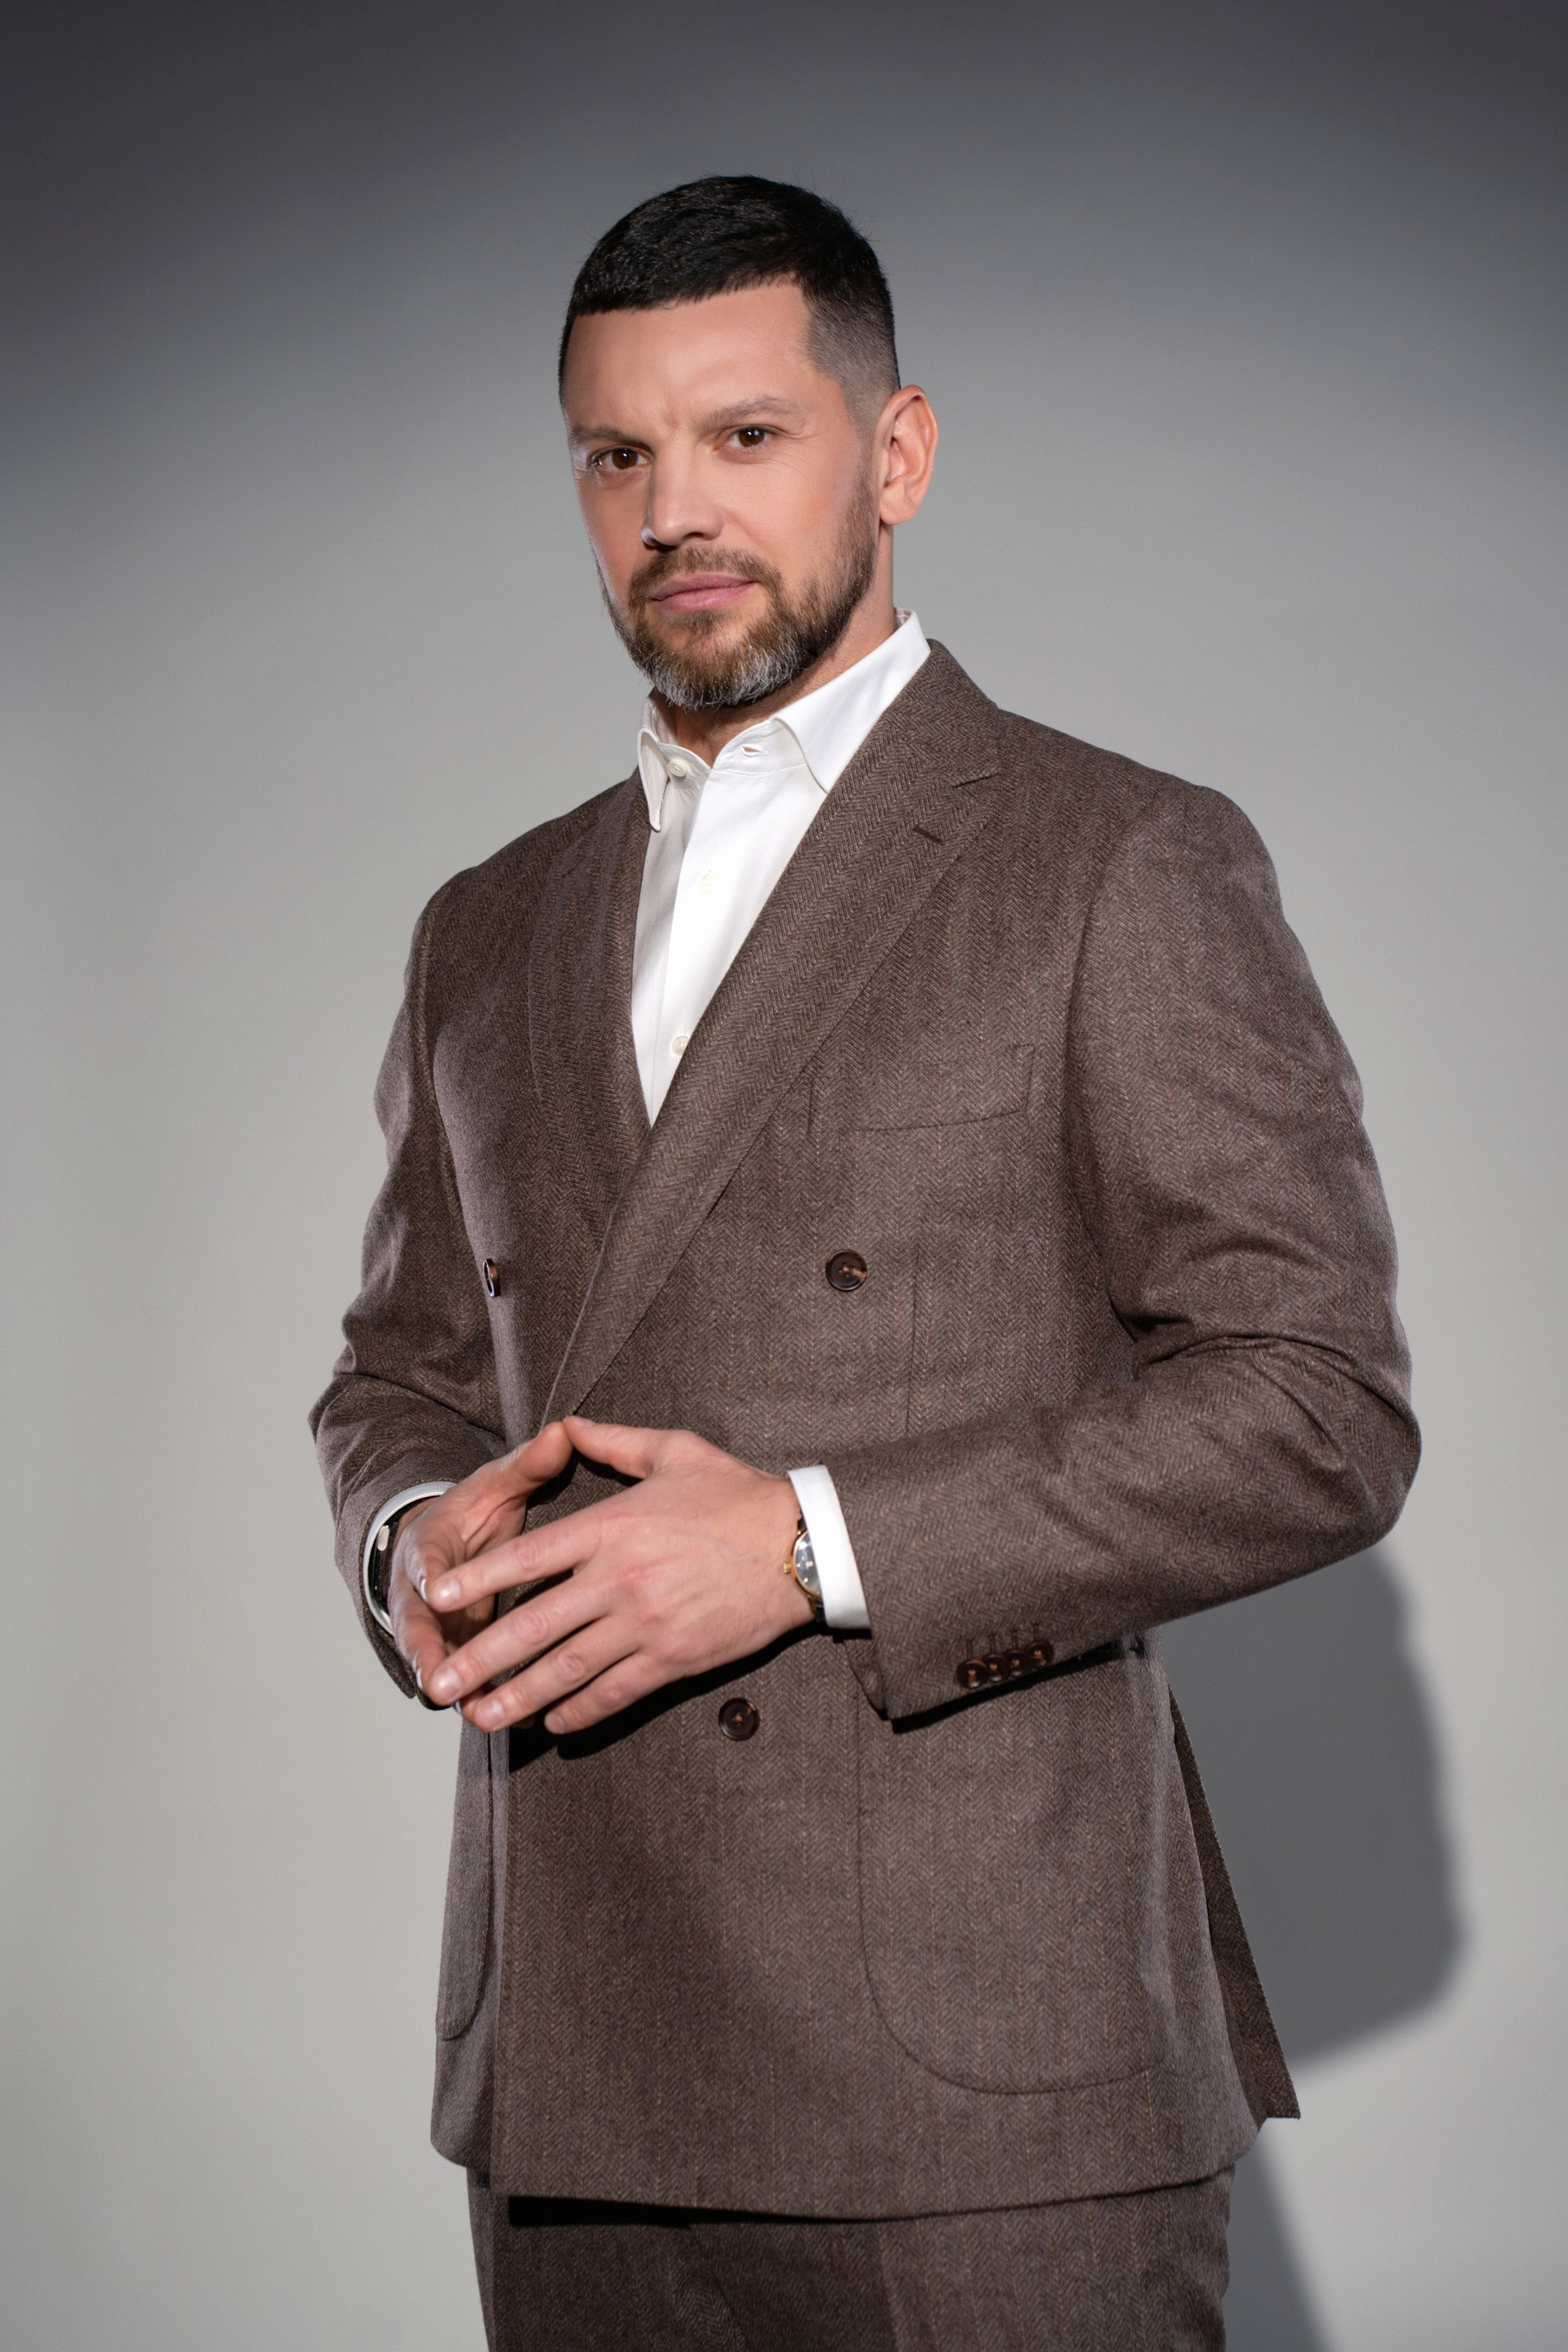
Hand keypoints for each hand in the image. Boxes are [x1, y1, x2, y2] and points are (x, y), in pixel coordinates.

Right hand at [388, 1421, 575, 1704]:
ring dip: (455, 1689)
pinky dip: (481, 1698)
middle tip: (439, 1683)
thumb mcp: (493, 1485)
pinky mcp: (452, 1652)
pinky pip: (464, 1681)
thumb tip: (563, 1432)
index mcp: (428, 1547)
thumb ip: (527, 1466)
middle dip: (427, 1655)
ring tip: (475, 1714)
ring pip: (437, 1664)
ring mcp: (434, 1629)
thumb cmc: (472, 1512)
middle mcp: (421, 1595)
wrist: (445, 1544)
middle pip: (417, 1629)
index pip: (424, 1564)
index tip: (434, 1593)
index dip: (429, 1579)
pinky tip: (512, 1720)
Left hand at [420, 1418, 810, 1734]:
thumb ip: (614, 1441)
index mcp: (613, 1526)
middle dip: (481, 1658)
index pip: (528, 1558)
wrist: (803, 1546)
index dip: (477, 1581)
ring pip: (567, 1669)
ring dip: (518, 1697)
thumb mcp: (675, 1450)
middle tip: (440, 1685)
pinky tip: (552, 1723)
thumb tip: (570, 1425)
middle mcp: (620, 1579)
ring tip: (480, 1717)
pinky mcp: (674, 1657)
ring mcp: (646, 1624)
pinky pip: (615, 1691)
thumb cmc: (739, 1494)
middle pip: (534, 1625)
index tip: (437, 1599)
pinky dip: (579, 1711)